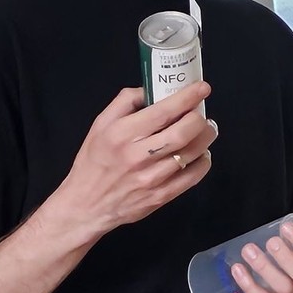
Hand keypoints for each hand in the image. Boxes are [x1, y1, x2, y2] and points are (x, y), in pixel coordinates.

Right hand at [57, 83, 217, 235]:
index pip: (163, 111)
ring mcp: (152, 178)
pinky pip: (192, 177)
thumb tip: (151, 90)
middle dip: (200, 118)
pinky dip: (203, 162)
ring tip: (206, 129)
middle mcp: (139, 155)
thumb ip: (124, 102)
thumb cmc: (94, 161)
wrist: (86, 204)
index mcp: (123, 134)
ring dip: (206, 137)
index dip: (187, 97)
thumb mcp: (100, 124)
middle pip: (183, 132)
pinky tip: (200, 154)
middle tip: (202, 113)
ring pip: (192, 153)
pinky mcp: (161, 197)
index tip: (202, 88)